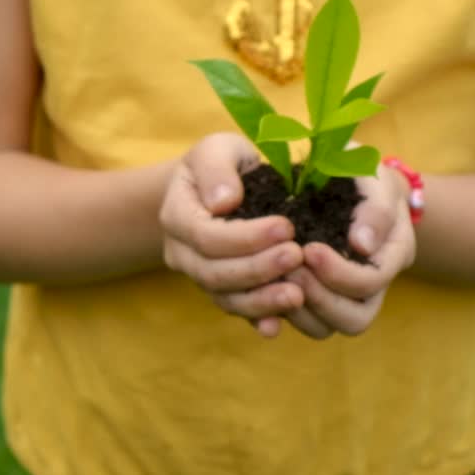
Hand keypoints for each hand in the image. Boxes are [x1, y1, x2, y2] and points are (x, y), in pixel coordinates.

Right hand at [160, 133, 304, 332]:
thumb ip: (216, 168)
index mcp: (176, 215)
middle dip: (258, 268)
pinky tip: (278, 325)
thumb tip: (223, 201)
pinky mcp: (222, 292)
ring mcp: (200, 276)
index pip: (205, 236)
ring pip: (225, 298)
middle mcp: (182, 253)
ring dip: (262, 300)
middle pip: (214, 272)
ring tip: (298, 294)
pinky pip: (236, 311)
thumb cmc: (222, 163)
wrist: (216, 188)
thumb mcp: (217, 149)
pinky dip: (257, 319)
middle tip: (297, 256)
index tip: (287, 226)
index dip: (245, 237)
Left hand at [270, 164, 416, 338]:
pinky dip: (282, 311)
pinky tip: (264, 288)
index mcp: (393, 252)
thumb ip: (374, 207)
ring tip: (275, 279)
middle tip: (290, 268)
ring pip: (328, 328)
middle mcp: (373, 283)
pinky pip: (304, 321)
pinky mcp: (317, 296)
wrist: (346, 179)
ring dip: (299, 310)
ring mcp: (346, 294)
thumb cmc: (361, 172)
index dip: (339, 272)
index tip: (308, 248)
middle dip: (320, 298)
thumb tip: (362, 245)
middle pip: (355, 319)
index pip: (372, 281)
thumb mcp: (373, 177)